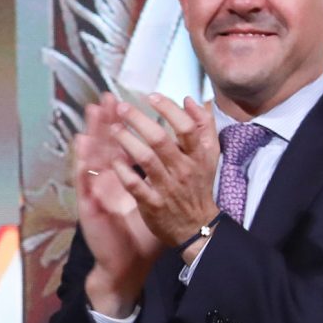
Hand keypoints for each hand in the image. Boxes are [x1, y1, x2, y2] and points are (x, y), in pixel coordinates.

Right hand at [72, 101, 162, 317]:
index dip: (121, 126)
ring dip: (92, 133)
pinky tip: (82, 146)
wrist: (127, 265)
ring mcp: (97, 194)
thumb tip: (179, 158)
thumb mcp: (155, 203)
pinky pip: (87, 182)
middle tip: (106, 98)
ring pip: (92, 158)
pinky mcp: (91, 207)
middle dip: (106, 121)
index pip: (121, 147)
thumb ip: (164, 180)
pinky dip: (84, 162)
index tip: (123, 103)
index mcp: (123, 181)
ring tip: (92, 112)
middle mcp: (108, 184)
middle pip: (105, 147)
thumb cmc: (141, 236)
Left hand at [103, 94, 220, 252]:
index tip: (151, 96)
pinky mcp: (152, 204)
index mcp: (198, 156)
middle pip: (161, 139)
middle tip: (123, 108)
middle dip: (139, 120)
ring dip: (127, 141)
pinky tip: (112, 159)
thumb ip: (204, 126)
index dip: (169, 109)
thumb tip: (191, 100)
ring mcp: (168, 187)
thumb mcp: (209, 155)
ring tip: (114, 128)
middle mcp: (183, 170)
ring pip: (146, 159)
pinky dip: (122, 170)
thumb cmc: (199, 185)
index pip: (186, 127)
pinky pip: (134, 184)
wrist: (198, 226)